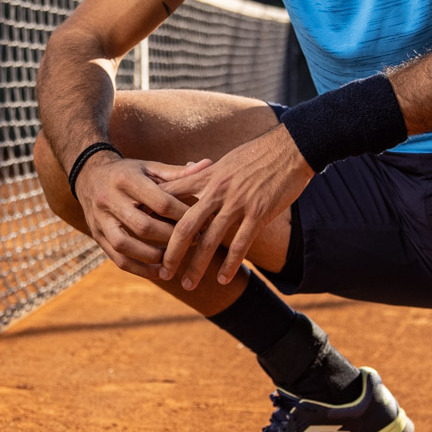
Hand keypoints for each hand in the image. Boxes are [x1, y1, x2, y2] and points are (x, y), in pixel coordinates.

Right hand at [73, 154, 206, 278]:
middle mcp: (109, 200)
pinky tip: (159, 272)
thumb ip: (177, 172)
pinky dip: (139, 269)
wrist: (89, 175)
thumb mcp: (149, 167)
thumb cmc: (128, 172)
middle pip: (143, 226)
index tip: (202, 221)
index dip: (182, 214)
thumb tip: (208, 165)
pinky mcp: (97, 236)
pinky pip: (117, 259)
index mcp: (126, 180)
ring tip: (175, 258)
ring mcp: (100, 220)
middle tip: (196, 241)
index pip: (159, 202)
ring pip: (125, 245)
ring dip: (153, 256)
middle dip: (171, 237)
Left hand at [156, 125, 312, 290]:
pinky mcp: (259, 212)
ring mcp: (238, 203)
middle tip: (162, 272)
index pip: (171, 198)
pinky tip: (221, 279)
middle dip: (171, 253)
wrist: (291, 146)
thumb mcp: (225, 160)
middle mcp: (217, 191)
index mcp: (206, 177)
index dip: (154, 216)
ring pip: (210, 240)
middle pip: (185, 226)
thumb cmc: (258, 153)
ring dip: (197, 266)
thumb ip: (206, 173)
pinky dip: (230, 264)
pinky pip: (241, 243)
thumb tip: (191, 174)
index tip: (140, 234)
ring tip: (187, 285)